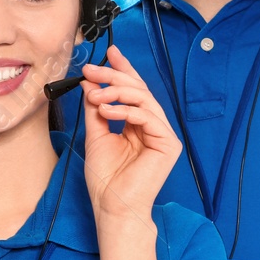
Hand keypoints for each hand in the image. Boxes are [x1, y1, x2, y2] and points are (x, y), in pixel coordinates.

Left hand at [78, 44, 181, 220]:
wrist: (112, 206)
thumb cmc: (106, 178)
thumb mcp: (96, 135)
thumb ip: (96, 108)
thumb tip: (90, 82)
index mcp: (138, 124)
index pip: (133, 91)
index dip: (123, 70)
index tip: (109, 53)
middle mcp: (153, 126)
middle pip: (139, 91)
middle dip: (114, 77)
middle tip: (92, 71)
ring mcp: (163, 135)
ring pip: (144, 100)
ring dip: (116, 93)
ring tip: (96, 97)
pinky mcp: (169, 144)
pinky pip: (149, 117)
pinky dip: (126, 111)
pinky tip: (107, 112)